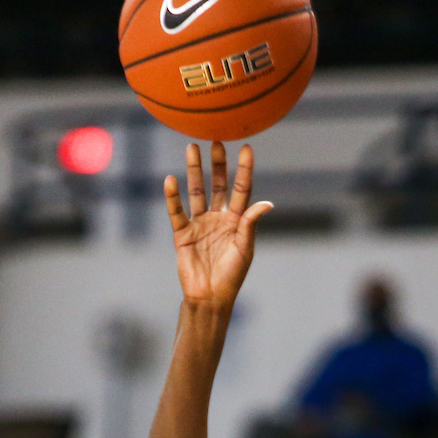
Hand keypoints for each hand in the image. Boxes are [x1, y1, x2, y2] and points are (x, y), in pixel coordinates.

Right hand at [164, 142, 272, 309]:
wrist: (210, 297)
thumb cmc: (232, 276)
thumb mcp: (245, 249)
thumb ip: (251, 224)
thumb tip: (267, 203)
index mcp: (237, 221)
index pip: (242, 189)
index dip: (244, 169)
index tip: (247, 147)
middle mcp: (218, 218)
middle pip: (218, 185)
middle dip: (217, 164)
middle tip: (216, 140)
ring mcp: (200, 224)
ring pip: (197, 191)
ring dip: (194, 170)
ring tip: (191, 148)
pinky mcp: (182, 233)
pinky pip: (176, 211)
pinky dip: (173, 196)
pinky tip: (170, 179)